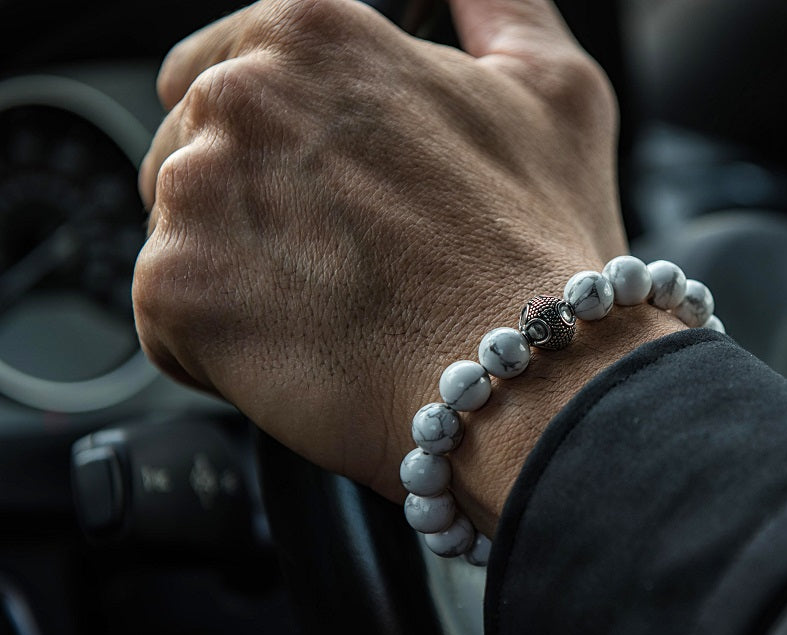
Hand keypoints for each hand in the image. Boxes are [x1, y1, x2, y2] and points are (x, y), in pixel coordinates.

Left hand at [134, 0, 679, 531]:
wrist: (526, 377)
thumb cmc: (542, 243)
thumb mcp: (552, 87)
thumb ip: (498, 10)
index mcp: (314, 31)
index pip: (221, 64)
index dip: (271, 139)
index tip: (314, 186)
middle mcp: (240, 92)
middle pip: (194, 150)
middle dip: (255, 204)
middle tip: (347, 256)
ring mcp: (197, 188)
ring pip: (179, 233)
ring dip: (237, 272)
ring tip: (332, 304)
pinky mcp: (176, 286)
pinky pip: (165, 317)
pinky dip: (218, 345)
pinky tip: (301, 347)